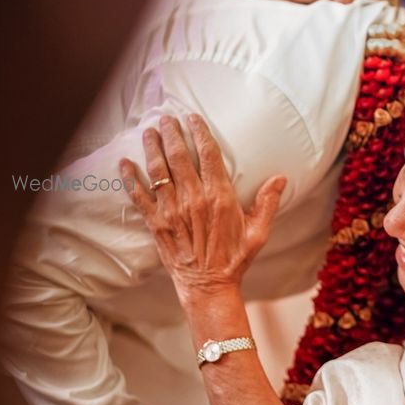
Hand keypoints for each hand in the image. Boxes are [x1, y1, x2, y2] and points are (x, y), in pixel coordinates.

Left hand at [119, 114, 285, 306]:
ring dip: (152, 148)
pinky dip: (130, 178)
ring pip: (158, 171)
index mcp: (220, 198)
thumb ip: (267, 203)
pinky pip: (139, 196)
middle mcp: (194, 200)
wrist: (208, 287)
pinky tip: (124, 163)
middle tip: (166, 118)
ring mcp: (172, 211)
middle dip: (172, 133)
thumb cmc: (235, 260)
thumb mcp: (258, 232)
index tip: (193, 117)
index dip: (200, 133)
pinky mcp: (156, 224)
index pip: (209, 156)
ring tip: (148, 131)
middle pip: (179, 157)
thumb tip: (281, 178)